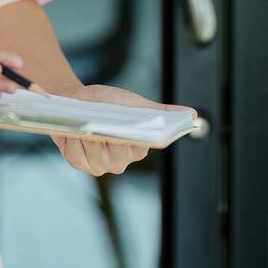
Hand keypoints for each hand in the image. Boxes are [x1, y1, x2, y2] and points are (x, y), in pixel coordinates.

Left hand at [48, 84, 195, 176]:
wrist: (75, 102)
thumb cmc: (107, 102)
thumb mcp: (134, 104)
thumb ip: (161, 111)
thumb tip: (193, 114)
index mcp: (139, 147)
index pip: (143, 146)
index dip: (133, 136)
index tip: (129, 125)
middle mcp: (121, 161)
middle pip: (118, 154)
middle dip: (108, 135)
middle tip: (102, 119)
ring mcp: (100, 165)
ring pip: (96, 156)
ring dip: (88, 137)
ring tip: (86, 122)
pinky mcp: (80, 163)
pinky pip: (79, 157)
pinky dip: (75, 142)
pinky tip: (74, 132)